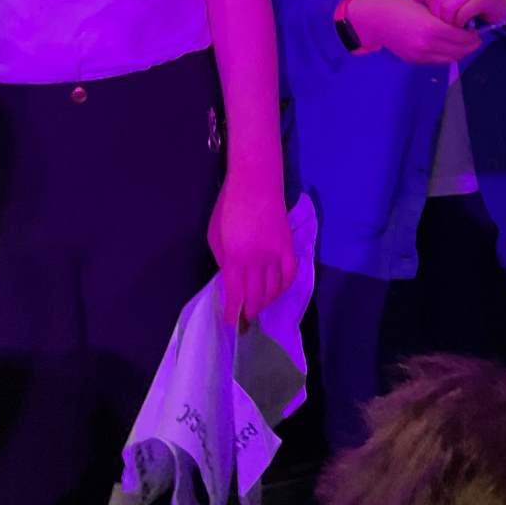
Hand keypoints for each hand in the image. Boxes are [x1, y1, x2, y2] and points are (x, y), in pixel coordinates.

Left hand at [208, 174, 295, 326]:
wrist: (256, 181)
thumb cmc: (229, 206)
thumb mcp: (215, 235)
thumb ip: (223, 260)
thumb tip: (230, 279)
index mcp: (236, 257)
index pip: (236, 294)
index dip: (233, 312)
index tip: (231, 323)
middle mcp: (258, 260)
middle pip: (257, 296)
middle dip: (250, 311)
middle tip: (245, 319)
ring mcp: (276, 254)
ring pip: (274, 289)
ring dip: (266, 302)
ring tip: (258, 307)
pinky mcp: (288, 246)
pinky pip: (290, 274)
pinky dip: (285, 287)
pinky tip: (277, 291)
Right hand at [348, 0, 482, 63]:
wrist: (377, 20)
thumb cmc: (401, 7)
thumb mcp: (425, 6)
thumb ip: (444, 16)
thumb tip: (464, 23)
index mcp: (431, 27)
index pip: (461, 36)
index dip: (472, 35)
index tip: (477, 31)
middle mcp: (426, 44)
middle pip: (458, 50)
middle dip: (470, 46)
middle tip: (476, 39)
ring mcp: (420, 54)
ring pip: (449, 58)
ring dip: (460, 52)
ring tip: (465, 44)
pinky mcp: (415, 60)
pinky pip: (437, 60)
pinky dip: (447, 55)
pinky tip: (449, 46)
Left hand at [412, 0, 505, 29]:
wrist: (499, 1)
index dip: (431, 7)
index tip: (438, 16)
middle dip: (440, 16)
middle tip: (447, 23)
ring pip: (448, 7)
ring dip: (450, 21)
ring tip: (455, 25)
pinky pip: (462, 14)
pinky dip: (460, 24)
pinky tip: (464, 25)